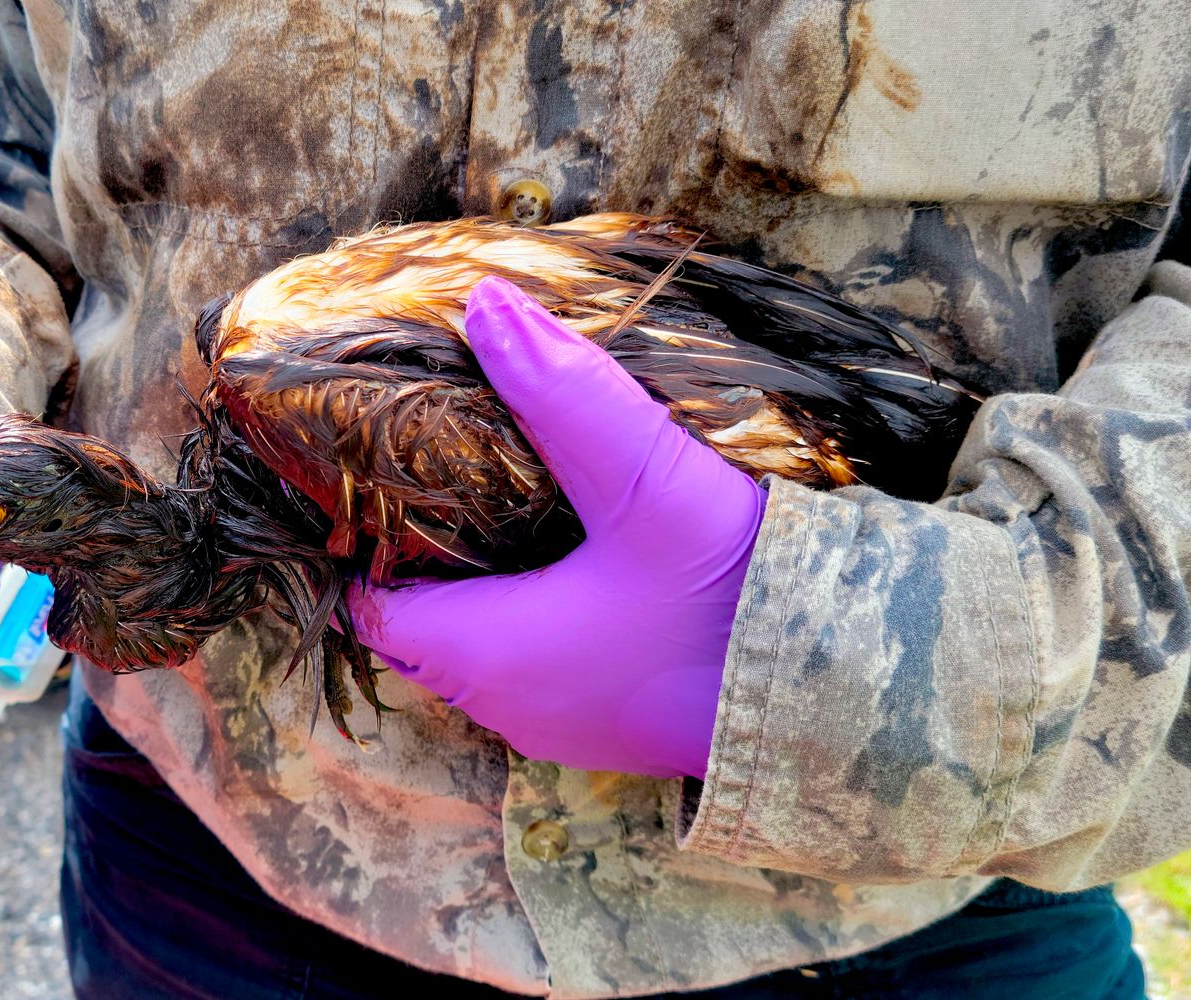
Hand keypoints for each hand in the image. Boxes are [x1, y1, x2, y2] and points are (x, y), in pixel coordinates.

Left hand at [348, 277, 766, 777]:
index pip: (366, 604)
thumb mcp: (647, 480)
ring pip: (478, 647)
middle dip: (413, 552)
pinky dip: (527, 610)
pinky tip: (563, 551)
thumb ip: (563, 393)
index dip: (356, 538)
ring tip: (486, 493)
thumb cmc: (737, 599)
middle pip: (417, 625)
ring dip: (473, 582)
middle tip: (425, 464)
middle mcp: (506, 705)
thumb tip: (484, 305)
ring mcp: (561, 724)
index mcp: (485, 654)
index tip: (366, 470)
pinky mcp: (612, 722)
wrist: (861, 694)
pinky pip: (535, 664)